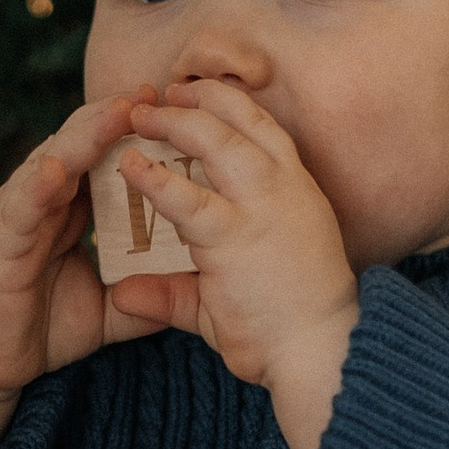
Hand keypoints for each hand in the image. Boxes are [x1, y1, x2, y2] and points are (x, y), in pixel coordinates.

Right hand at [0, 93, 165, 448]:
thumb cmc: (34, 328)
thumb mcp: (105, 310)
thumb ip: (144, 295)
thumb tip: (196, 290)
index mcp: (69, 208)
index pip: (106, 157)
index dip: (138, 133)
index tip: (178, 110)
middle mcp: (43, 200)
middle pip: (82, 144)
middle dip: (116, 115)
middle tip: (154, 90)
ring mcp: (17, 214)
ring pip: (52, 162)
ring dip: (85, 135)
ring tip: (119, 109)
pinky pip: (19, 207)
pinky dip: (36, 185)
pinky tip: (56, 167)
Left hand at [119, 81, 358, 448]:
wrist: (324, 353)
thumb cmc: (291, 325)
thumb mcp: (235, 292)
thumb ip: (177, 287)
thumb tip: (124, 292)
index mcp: (298, 190)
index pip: (264, 128)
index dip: (228, 104)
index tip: (195, 95)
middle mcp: (284, 188)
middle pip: (239, 120)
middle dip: (196, 101)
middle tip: (158, 96)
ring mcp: (261, 207)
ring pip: (214, 141)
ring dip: (173, 122)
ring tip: (137, 116)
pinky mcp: (234, 235)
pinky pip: (187, 198)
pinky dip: (153, 179)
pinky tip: (128, 166)